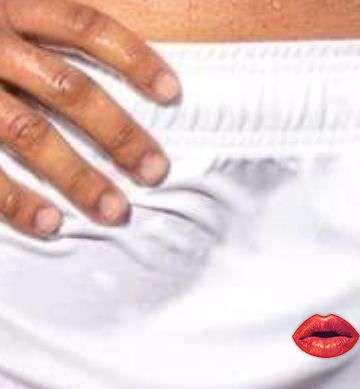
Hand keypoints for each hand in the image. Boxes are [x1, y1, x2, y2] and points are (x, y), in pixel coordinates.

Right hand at [0, 0, 180, 237]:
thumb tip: (96, 75)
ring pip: (27, 131)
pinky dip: (12, 198)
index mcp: (8, 1)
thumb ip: (38, 28)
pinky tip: (48, 225)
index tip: (174, 94)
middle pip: (69, 88)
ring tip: (115, 212)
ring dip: (76, 175)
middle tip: (156, 172)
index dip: (134, 58)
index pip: (85, 25)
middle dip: (118, 133)